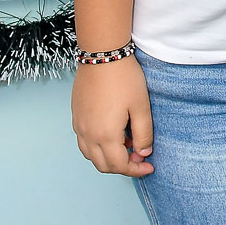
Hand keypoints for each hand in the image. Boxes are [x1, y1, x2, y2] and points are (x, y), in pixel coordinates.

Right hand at [71, 56, 154, 176]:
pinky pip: (84, 143)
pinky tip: (113, 134)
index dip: (136, 170)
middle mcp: (88, 135)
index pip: (119, 165)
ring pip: (91, 156)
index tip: (149, 167)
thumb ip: (143, 133)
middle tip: (140, 157)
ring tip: (128, 144)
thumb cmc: (124, 79)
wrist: (102, 55)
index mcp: (105, 135)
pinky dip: (98, 147)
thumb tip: (143, 153)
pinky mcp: (76, 117)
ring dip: (109, 158)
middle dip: (123, 167)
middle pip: (103, 165)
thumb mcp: (141, 106)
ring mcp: (79, 126)